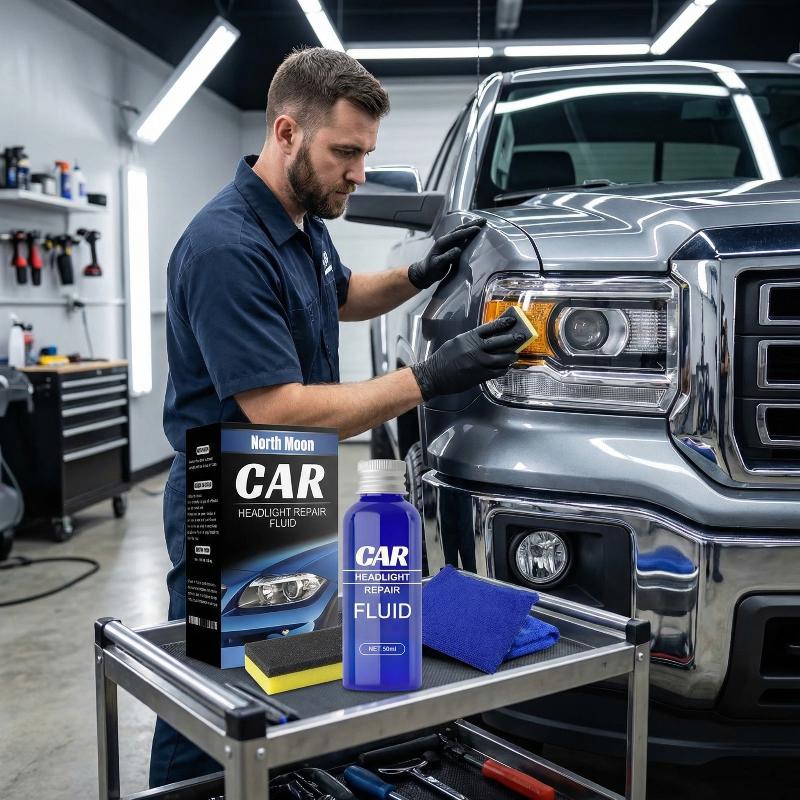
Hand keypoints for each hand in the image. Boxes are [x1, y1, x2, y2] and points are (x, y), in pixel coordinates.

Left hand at [407, 218, 486, 289]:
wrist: (425, 272)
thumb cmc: (430, 269)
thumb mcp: (438, 264)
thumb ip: (447, 256)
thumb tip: (458, 249)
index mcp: (442, 242)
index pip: (457, 235)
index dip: (467, 231)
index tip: (478, 228)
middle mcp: (445, 240)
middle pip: (460, 229)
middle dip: (472, 224)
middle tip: (484, 220)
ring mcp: (448, 242)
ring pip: (461, 231)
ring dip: (471, 226)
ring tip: (482, 222)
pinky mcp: (451, 246)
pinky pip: (461, 237)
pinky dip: (468, 232)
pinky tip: (474, 231)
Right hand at [410, 314, 524, 400]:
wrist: (434, 376)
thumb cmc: (443, 358)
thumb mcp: (456, 342)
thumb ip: (471, 339)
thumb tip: (485, 337)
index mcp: (469, 338)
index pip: (490, 328)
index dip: (503, 324)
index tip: (512, 321)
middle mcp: (476, 349)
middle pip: (500, 342)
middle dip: (513, 339)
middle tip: (521, 337)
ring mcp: (479, 363)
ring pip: (502, 358)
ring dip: (511, 356)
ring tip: (515, 355)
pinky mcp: (480, 376)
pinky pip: (497, 372)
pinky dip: (504, 369)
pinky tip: (506, 367)